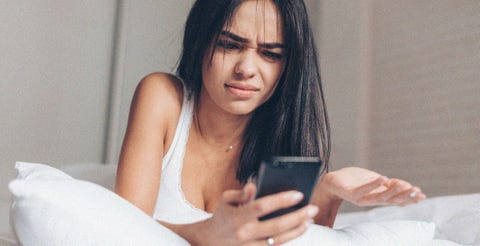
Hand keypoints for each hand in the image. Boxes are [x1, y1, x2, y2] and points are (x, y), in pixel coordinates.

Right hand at [197, 183, 317, 245]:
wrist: (209, 242)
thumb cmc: (222, 216)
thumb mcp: (225, 200)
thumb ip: (240, 193)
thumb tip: (253, 186)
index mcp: (238, 216)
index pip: (262, 206)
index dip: (281, 200)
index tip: (298, 193)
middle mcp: (245, 233)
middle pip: (276, 225)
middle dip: (297, 216)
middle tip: (313, 207)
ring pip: (279, 240)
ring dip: (297, 230)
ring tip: (310, 219)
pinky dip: (289, 239)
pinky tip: (299, 229)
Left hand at [320, 167, 425, 206]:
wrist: (333, 182)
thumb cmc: (355, 181)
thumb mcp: (375, 182)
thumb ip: (388, 185)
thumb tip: (405, 185)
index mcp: (379, 198)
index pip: (397, 201)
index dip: (410, 199)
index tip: (422, 195)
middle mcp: (371, 201)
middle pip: (391, 200)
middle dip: (404, 196)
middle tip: (417, 190)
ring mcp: (361, 198)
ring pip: (379, 197)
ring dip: (392, 191)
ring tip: (403, 184)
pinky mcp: (351, 193)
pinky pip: (363, 189)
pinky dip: (373, 184)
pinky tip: (383, 178)